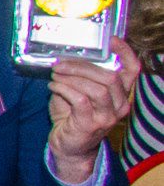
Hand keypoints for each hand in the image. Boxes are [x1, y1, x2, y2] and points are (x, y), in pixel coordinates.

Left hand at [48, 36, 141, 182]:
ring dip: (72, 77)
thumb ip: (80, 76)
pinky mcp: (91, 125)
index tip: (110, 39)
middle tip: (60, 64)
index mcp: (120, 94)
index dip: (125, 53)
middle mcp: (119, 106)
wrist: (68, 146)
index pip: (132, 71)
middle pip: (110, 77)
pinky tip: (53, 86)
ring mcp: (107, 117)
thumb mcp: (79, 91)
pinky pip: (80, 100)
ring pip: (97, 88)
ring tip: (55, 74)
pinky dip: (64, 88)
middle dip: (82, 66)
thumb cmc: (73, 114)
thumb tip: (66, 55)